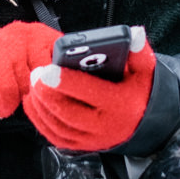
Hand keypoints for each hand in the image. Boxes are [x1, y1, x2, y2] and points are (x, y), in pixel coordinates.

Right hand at [0, 21, 60, 118]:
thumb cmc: (12, 66)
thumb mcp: (36, 62)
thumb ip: (55, 71)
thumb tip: (74, 90)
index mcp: (45, 35)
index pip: (64, 60)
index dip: (62, 81)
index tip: (60, 93)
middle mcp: (28, 34)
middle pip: (46, 75)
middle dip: (40, 93)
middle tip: (32, 95)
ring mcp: (8, 43)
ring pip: (26, 84)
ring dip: (21, 99)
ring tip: (16, 94)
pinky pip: (6, 91)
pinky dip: (6, 104)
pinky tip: (4, 103)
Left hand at [23, 26, 155, 150]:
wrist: (146, 122)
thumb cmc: (140, 90)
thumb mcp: (145, 69)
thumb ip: (138, 49)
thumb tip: (134, 32)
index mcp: (119, 104)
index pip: (89, 92)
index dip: (66, 80)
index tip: (48, 69)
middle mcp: (105, 126)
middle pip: (68, 111)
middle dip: (47, 93)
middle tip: (35, 74)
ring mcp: (93, 139)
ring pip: (59, 125)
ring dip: (41, 106)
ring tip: (33, 83)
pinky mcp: (83, 146)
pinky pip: (56, 136)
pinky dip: (41, 121)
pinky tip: (33, 102)